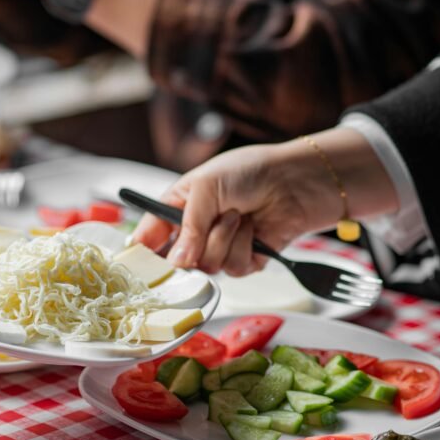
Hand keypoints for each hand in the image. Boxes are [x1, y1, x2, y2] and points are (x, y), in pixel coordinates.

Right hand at [133, 130, 398, 276]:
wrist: (297, 178)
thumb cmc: (249, 171)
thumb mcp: (206, 187)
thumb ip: (187, 225)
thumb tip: (176, 262)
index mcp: (179, 207)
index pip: (150, 237)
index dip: (144, 253)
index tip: (142, 263)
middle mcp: (198, 230)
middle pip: (178, 261)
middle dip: (194, 244)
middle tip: (206, 225)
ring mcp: (222, 247)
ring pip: (208, 266)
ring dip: (225, 238)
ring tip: (239, 215)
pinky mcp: (247, 260)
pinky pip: (234, 269)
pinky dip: (245, 246)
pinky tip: (255, 227)